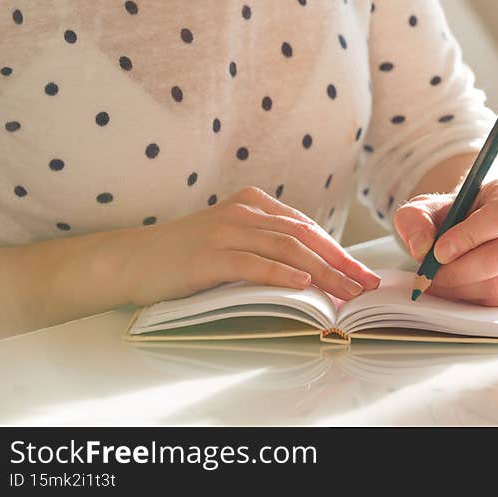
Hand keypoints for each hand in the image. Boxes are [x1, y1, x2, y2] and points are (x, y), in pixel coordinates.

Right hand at [114, 187, 380, 305]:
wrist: (131, 259)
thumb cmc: (185, 255)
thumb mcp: (231, 238)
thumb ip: (267, 244)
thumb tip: (315, 270)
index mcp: (253, 204)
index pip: (307, 229)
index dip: (338, 251)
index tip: (362, 273)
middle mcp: (244, 212)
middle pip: (304, 237)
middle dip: (340, 263)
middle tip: (366, 285)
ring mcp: (226, 232)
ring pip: (287, 250)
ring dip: (322, 273)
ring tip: (347, 292)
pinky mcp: (209, 256)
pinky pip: (254, 264)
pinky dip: (282, 275)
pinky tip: (304, 286)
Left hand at [393, 179, 497, 305]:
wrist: (475, 222)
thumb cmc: (454, 213)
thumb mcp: (427, 207)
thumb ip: (415, 220)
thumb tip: (422, 247)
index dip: (469, 237)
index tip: (439, 252)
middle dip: (459, 273)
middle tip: (431, 276)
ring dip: (463, 289)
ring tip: (441, 281)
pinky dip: (476, 301)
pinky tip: (460, 288)